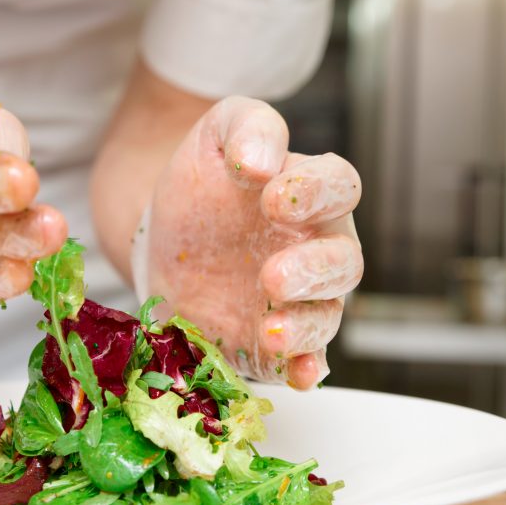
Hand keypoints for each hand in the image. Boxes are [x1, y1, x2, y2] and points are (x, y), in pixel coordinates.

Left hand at [140, 97, 362, 388]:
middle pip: (342, 263)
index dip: (315, 193)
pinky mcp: (273, 339)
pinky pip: (301, 359)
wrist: (163, 233)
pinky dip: (303, 370)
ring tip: (271, 332)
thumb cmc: (205, 179)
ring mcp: (299, 299)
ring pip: (326, 316)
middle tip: (272, 277)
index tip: (274, 199)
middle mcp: (317, 248)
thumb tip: (260, 161)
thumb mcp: (219, 132)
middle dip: (312, 272)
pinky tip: (294, 376)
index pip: (338, 187)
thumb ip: (248, 128)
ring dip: (305, 328)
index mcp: (312, 192)